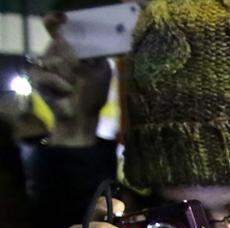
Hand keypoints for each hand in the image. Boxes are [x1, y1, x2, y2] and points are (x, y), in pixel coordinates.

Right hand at [29, 13, 111, 146]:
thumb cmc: (93, 94)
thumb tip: (83, 44)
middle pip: (58, 44)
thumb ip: (96, 56)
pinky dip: (60, 84)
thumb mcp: (102, 73)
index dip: (56, 20)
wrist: (81, 117)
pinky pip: (46, 75)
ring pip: (54, 60)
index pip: (57, 26)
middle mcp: (54, 52)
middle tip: (80, 75)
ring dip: (69, 76)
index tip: (62, 18)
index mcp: (70, 48)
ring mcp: (43, 63)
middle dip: (73, 61)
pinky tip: (67, 92)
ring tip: (75, 86)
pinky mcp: (36, 76)